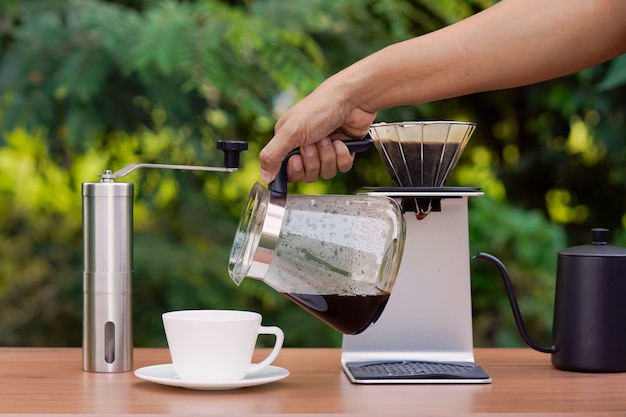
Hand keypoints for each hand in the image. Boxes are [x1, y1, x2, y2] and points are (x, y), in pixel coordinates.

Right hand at [259, 84, 376, 182]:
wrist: (350, 100)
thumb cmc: (318, 109)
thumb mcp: (290, 132)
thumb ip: (272, 156)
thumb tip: (264, 177)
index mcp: (288, 142)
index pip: (287, 172)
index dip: (294, 170)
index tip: (297, 159)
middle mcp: (306, 148)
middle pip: (307, 175)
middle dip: (312, 161)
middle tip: (314, 143)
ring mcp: (325, 151)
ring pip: (325, 173)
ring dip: (328, 156)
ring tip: (328, 138)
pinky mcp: (343, 152)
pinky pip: (342, 167)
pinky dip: (342, 155)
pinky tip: (341, 141)